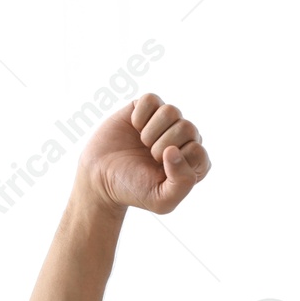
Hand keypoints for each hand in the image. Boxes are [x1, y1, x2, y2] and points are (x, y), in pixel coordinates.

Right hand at [76, 93, 210, 214]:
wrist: (100, 177)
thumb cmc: (134, 190)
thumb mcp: (162, 200)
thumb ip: (182, 183)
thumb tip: (174, 150)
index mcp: (194, 163)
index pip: (199, 152)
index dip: (177, 161)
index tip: (159, 169)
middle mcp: (184, 140)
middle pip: (188, 127)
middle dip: (163, 145)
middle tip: (149, 156)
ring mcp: (165, 123)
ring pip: (171, 111)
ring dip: (151, 131)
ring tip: (143, 142)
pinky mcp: (145, 109)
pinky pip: (151, 99)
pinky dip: (140, 115)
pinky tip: (135, 127)